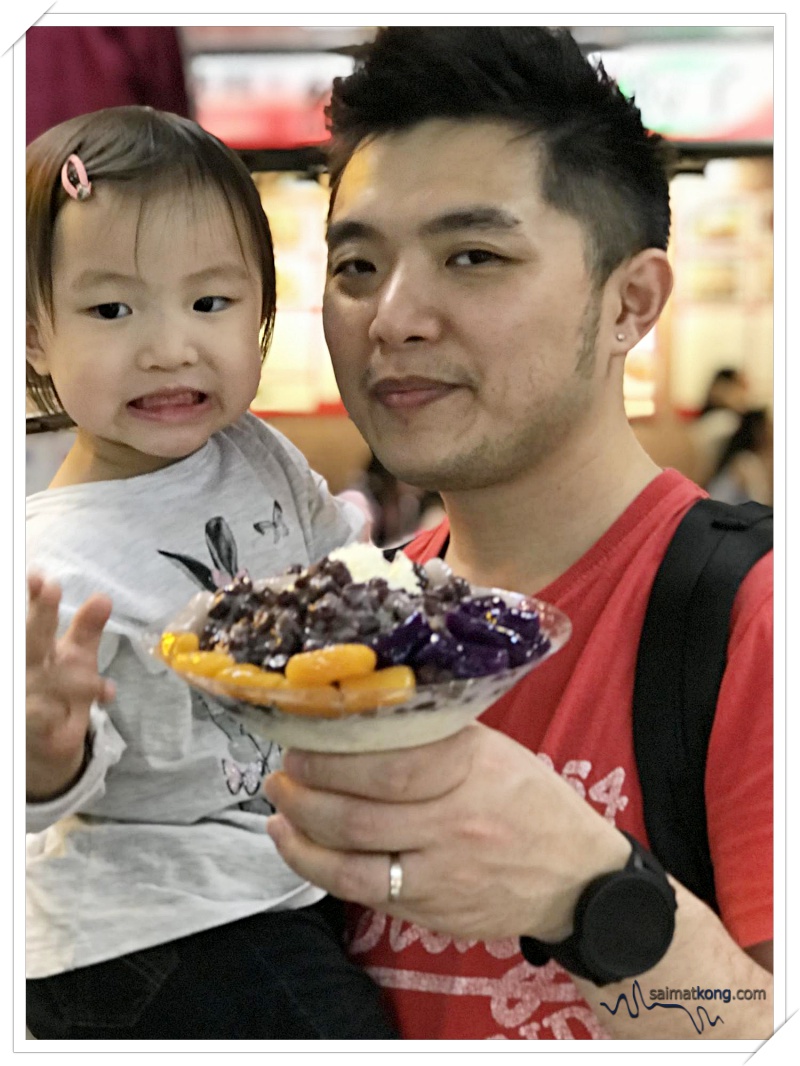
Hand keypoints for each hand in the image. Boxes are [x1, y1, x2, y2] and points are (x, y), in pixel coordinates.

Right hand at [26, 572, 114, 801]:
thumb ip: (87, 629)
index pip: (31, 620)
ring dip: (72, 680)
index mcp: (33, 647)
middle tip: (51, 587)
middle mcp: (21, 667)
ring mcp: (19, 694)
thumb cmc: (56, 690)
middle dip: (40, 615)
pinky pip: (39, 715)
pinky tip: (71, 713)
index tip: (39, 576)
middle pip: (30, 640)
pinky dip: (56, 713)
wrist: (43, 743)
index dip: (36, 598)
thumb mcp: (75, 658)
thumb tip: (103, 598)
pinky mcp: (22, 724)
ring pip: (42, 677)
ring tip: (97, 686)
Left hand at [264, 723, 629, 941]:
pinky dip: (323, 871)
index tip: (301, 742)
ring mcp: (443, 875)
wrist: (575, 878)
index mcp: (472, 770)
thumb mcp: (494, 751)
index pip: (389, 764)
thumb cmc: (530, 800)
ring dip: (301, 838)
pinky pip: (365, 894)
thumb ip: (435, 736)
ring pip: (351, 864)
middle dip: (304, 795)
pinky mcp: (433, 912)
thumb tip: (363, 713)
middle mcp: (455, 823)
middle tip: (280, 774)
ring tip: (278, 814)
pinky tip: (302, 849)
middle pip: (358, 816)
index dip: (333, 758)